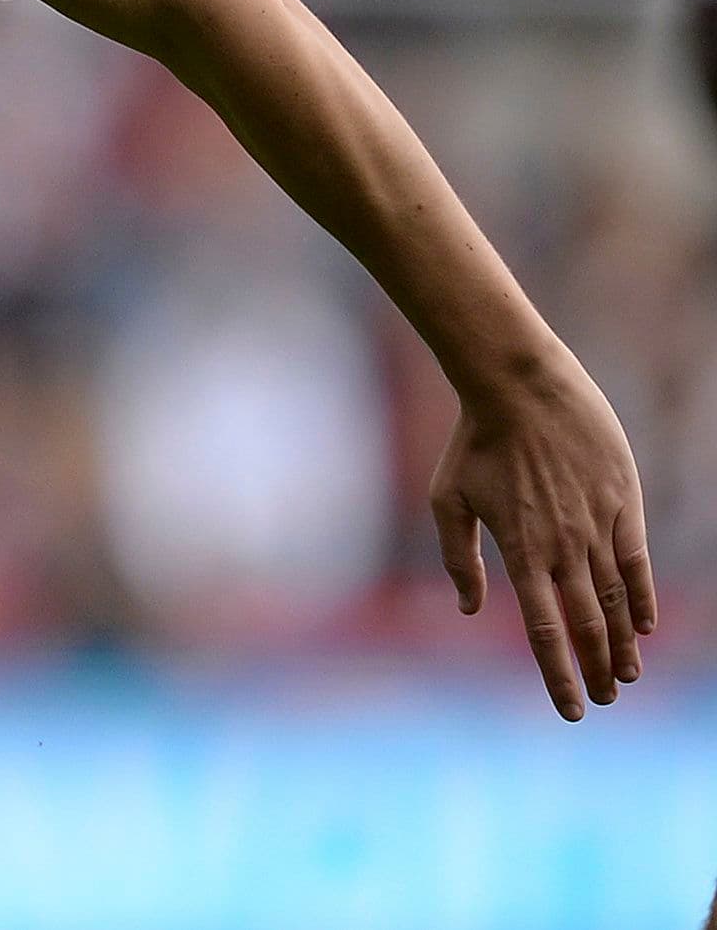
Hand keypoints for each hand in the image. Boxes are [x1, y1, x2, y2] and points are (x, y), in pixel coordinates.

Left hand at [431, 351, 655, 717]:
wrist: (520, 387)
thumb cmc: (477, 441)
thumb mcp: (448, 497)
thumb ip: (458, 557)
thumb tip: (468, 608)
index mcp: (520, 550)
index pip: (542, 629)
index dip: (558, 673)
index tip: (569, 709)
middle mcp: (562, 545)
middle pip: (586, 623)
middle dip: (596, 668)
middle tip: (605, 700)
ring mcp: (596, 525)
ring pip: (616, 600)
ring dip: (624, 644)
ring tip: (627, 677)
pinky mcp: (622, 503)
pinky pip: (637, 562)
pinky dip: (643, 598)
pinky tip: (647, 627)